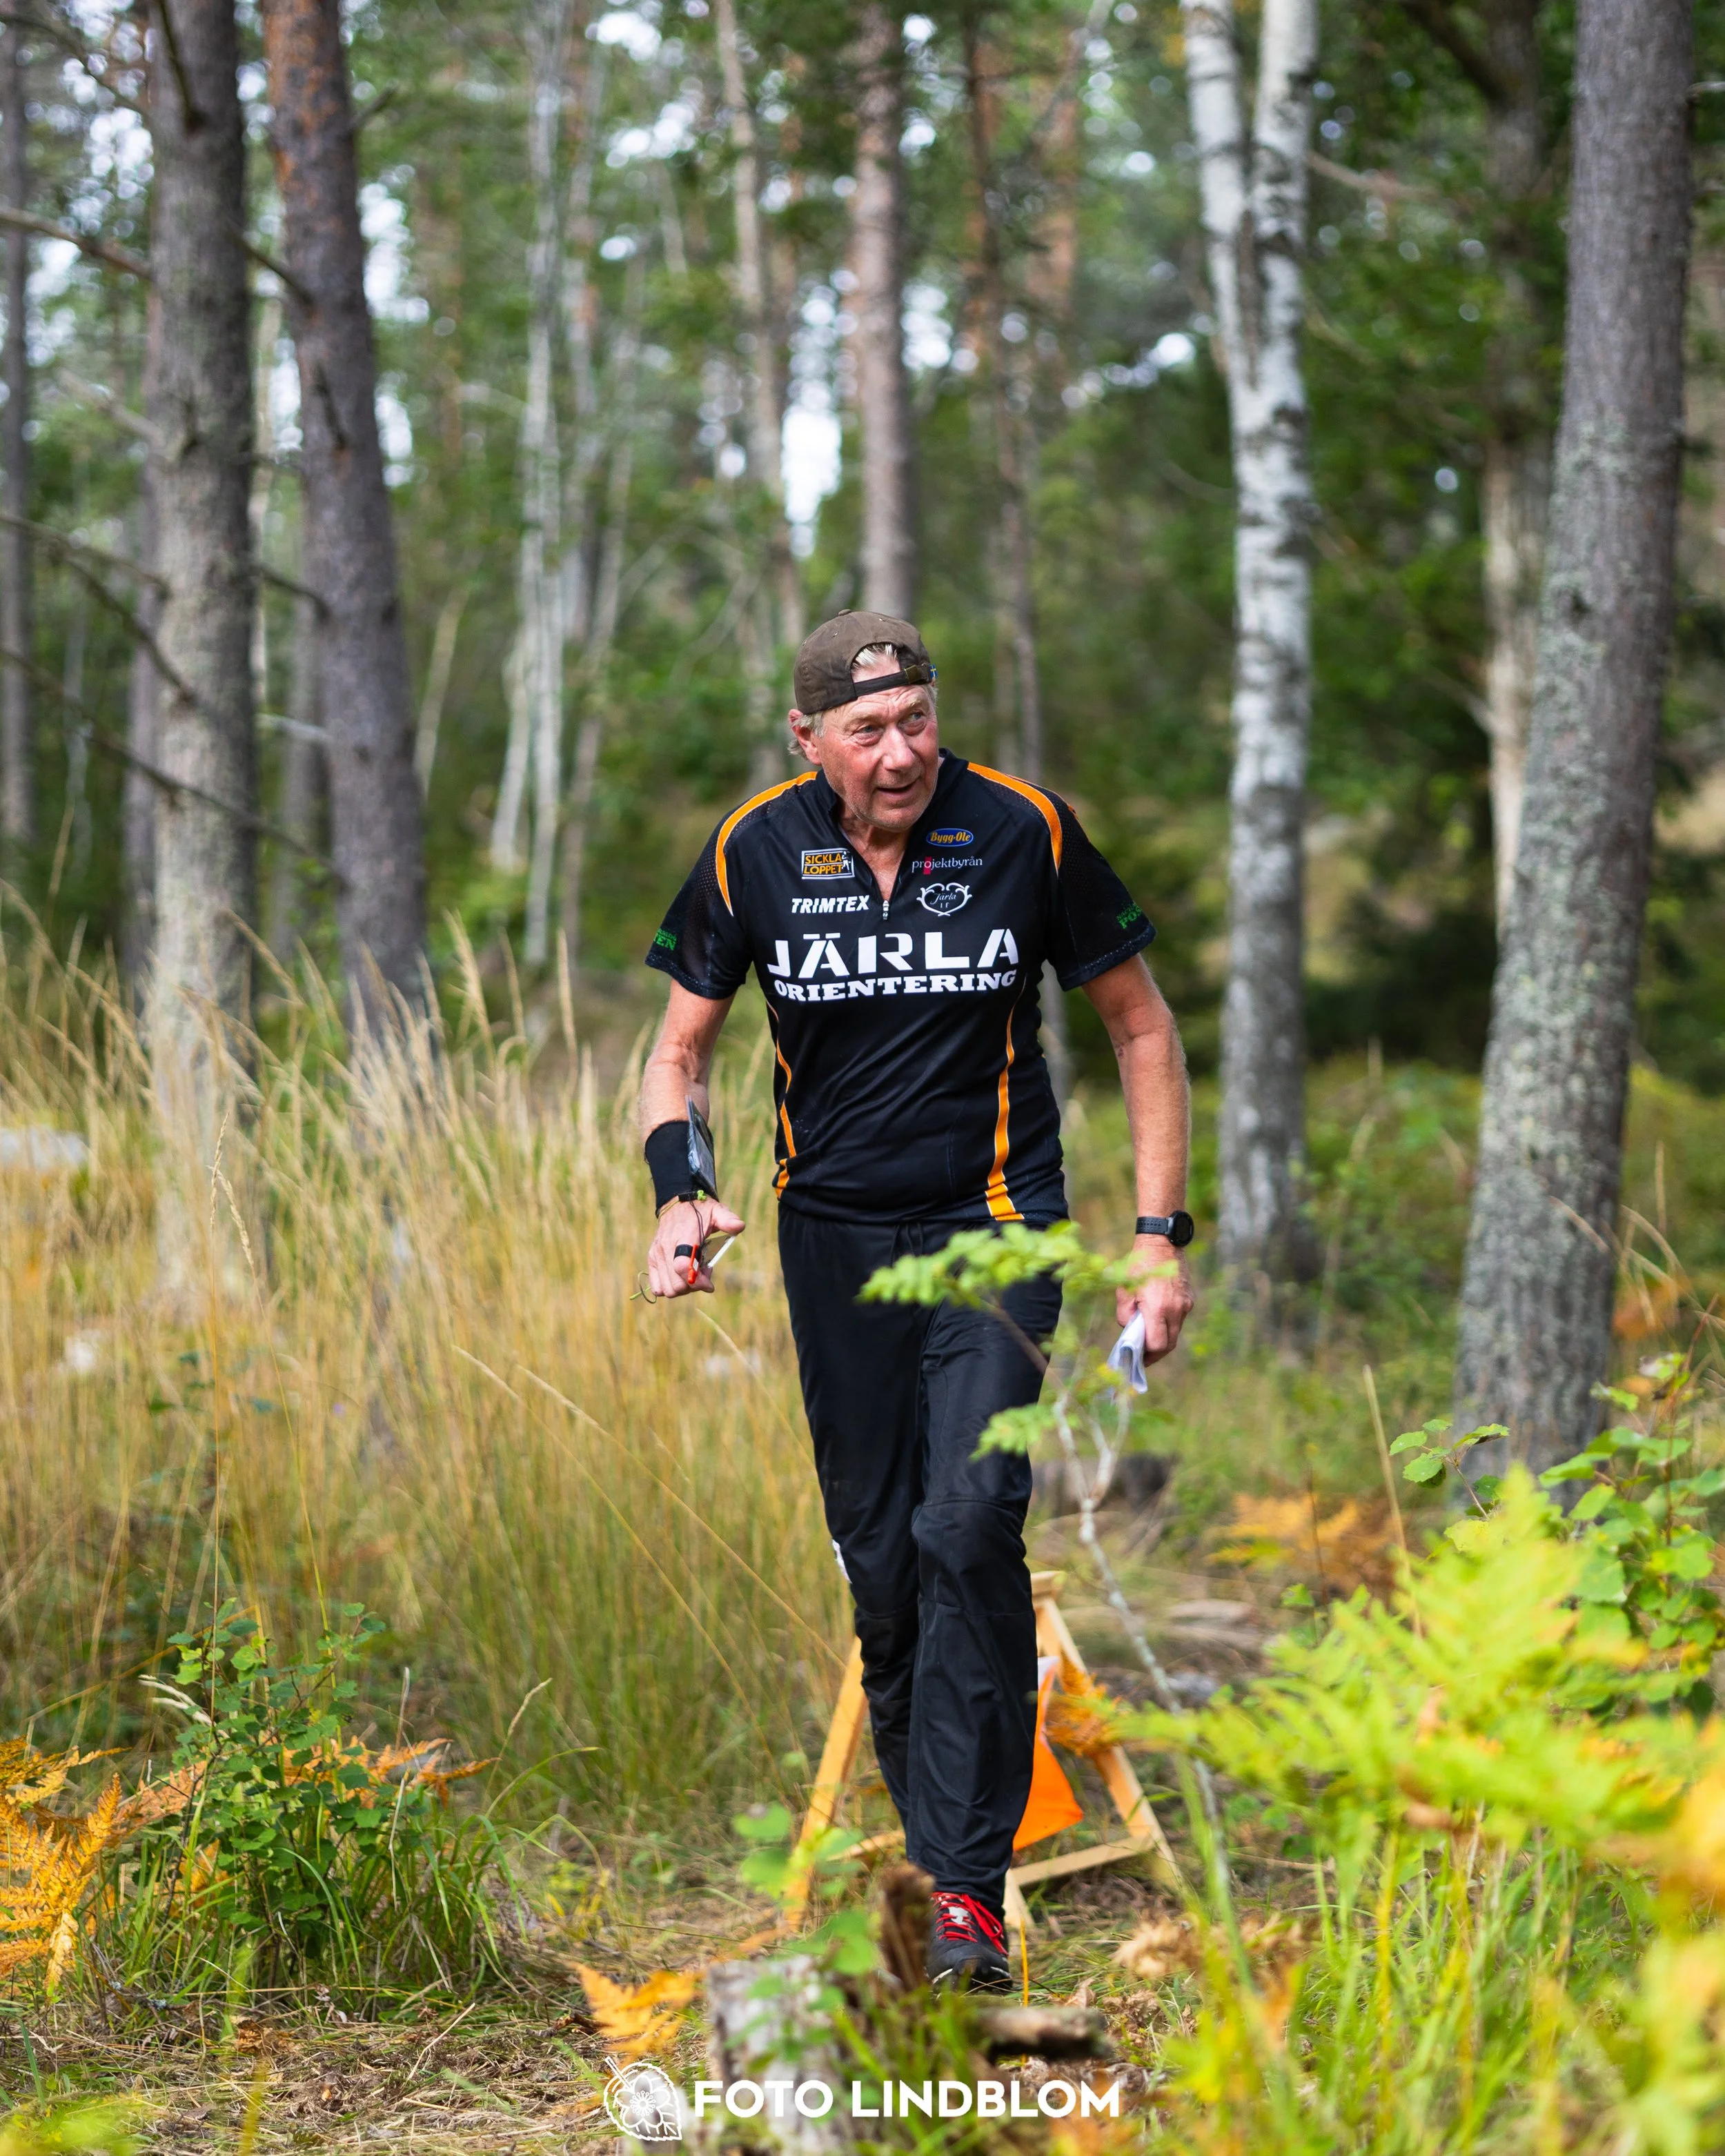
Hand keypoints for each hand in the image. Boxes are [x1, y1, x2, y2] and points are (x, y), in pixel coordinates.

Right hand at [646, 1196, 745, 1299]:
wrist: (677, 1203)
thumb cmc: (699, 1211)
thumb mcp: (717, 1211)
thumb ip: (728, 1220)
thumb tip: (740, 1226)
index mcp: (683, 1238)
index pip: (682, 1266)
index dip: (697, 1281)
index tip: (710, 1284)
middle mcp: (666, 1248)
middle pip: (676, 1284)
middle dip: (694, 1286)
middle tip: (704, 1274)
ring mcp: (657, 1255)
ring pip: (667, 1289)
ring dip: (683, 1288)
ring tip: (693, 1274)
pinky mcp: (652, 1259)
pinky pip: (657, 1287)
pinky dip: (670, 1287)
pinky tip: (681, 1277)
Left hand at [1116, 1237, 1193, 1363]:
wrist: (1162, 1242)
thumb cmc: (1138, 1265)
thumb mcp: (1123, 1289)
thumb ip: (1124, 1315)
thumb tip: (1130, 1330)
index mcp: (1158, 1308)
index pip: (1158, 1345)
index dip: (1148, 1355)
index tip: (1139, 1358)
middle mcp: (1176, 1309)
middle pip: (1169, 1344)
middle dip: (1156, 1352)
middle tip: (1144, 1356)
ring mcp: (1185, 1305)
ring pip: (1176, 1332)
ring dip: (1163, 1338)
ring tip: (1148, 1338)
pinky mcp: (1189, 1299)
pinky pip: (1179, 1319)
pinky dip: (1169, 1324)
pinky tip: (1157, 1320)